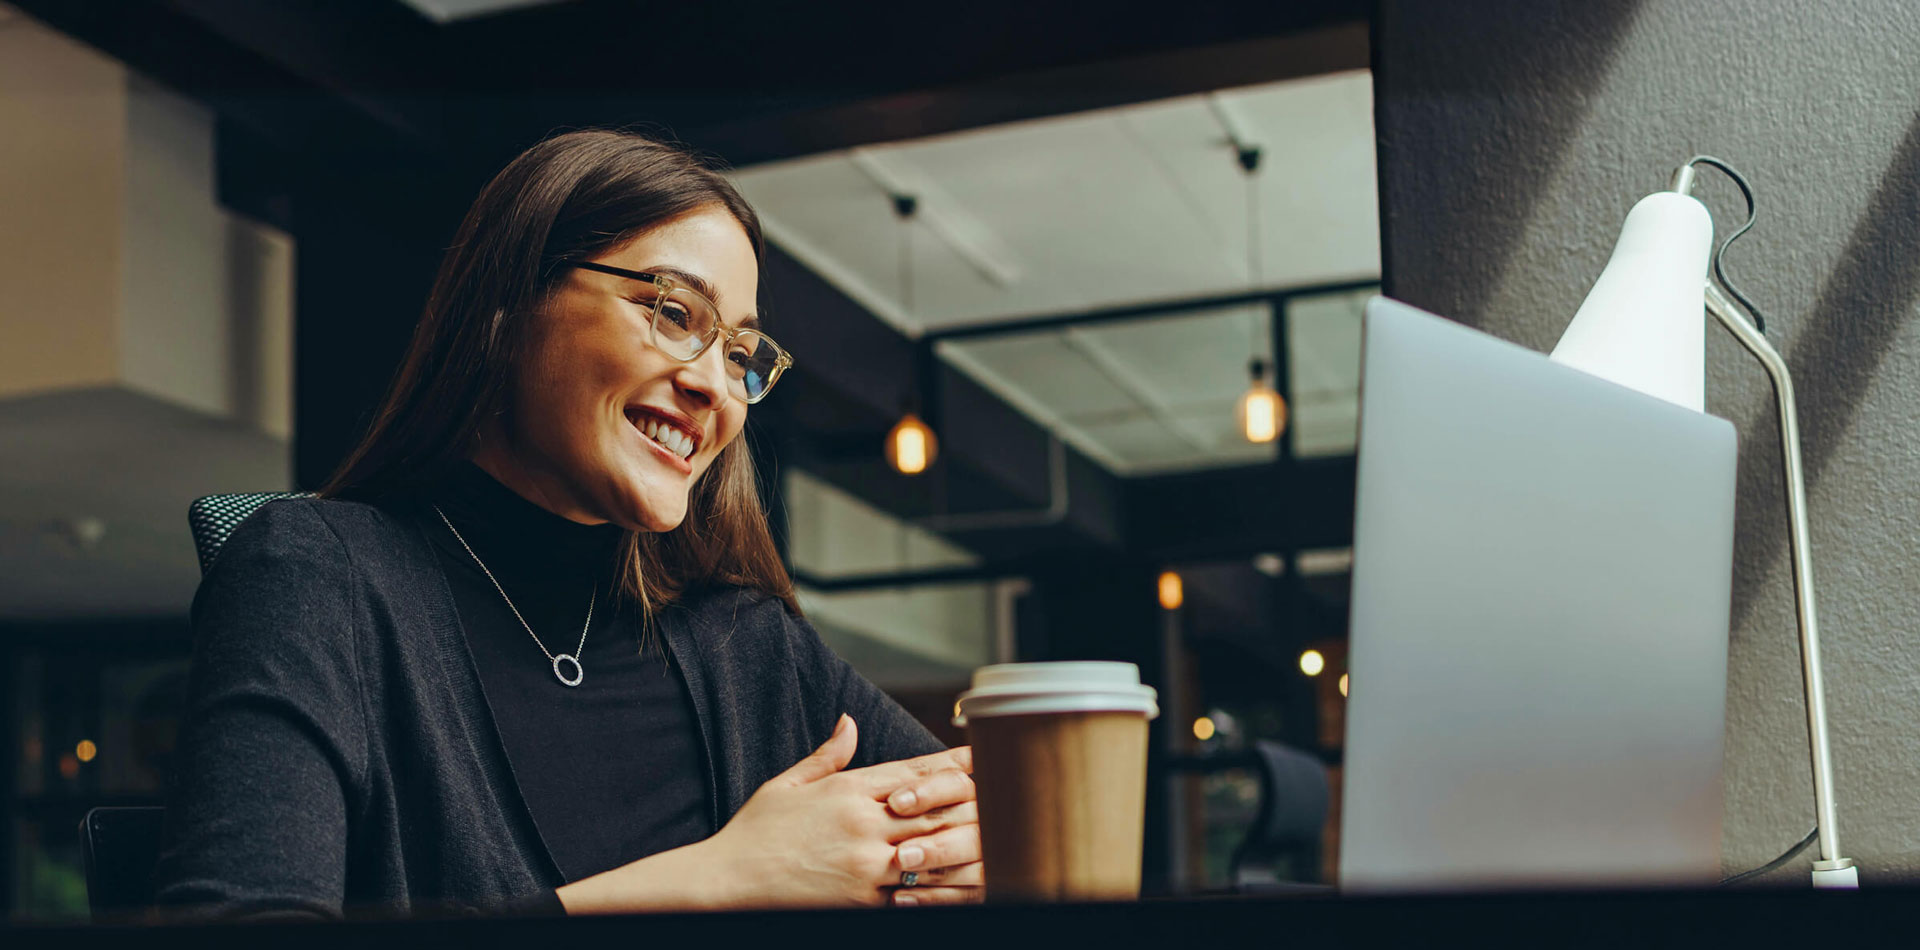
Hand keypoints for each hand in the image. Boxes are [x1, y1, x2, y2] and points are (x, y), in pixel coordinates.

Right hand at [700, 715, 978, 908]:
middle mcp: (863, 824)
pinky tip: (962, 884)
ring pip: (931, 852)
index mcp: (848, 790)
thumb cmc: (755, 832)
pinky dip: (939, 888)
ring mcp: (866, 865)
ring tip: (996, 839)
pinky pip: (912, 894)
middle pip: (933, 809)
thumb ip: (828, 755)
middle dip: (970, 802)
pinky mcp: (862, 901)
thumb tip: (849, 720)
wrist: (728, 881)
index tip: (981, 755)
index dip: (952, 763)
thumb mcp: (787, 784)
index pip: (914, 772)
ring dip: (964, 845)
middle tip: (1004, 794)